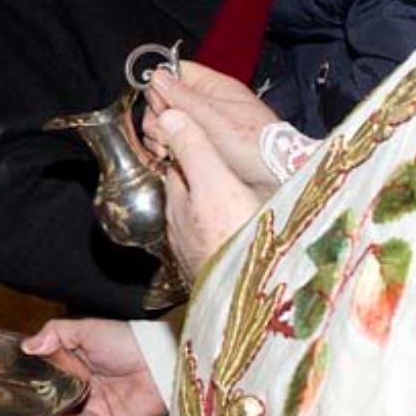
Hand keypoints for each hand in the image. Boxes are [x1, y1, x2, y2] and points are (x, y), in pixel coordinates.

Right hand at [23, 318, 164, 415]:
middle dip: (40, 399)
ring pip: (65, 415)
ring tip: (36, 413)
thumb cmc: (127, 342)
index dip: (34, 375)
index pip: (50, 372)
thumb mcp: (87, 329)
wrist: (159, 365)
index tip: (15, 377)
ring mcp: (95, 407)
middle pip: (55, 396)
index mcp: (79, 363)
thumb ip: (55, 333)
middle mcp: (85, 386)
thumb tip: (27, 346)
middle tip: (21, 399)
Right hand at [145, 61, 281, 189]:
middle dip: (158, 114)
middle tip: (164, 129)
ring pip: (166, 122)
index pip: (176, 72)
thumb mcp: (212, 116)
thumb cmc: (253, 143)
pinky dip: (165, 148)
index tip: (160, 103)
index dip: (161, 84)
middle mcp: (206, 104)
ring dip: (159, 134)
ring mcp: (202, 126)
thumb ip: (182, 96)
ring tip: (166, 148)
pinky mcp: (200, 147)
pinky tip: (168, 156)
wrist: (274, 176)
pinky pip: (173, 141)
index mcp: (213, 87)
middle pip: (165, 98)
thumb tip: (157, 76)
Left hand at [146, 107, 261, 276]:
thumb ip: (194, 150)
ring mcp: (196, 251)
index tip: (200, 131)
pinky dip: (224, 229)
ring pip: (201, 217)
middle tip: (224, 160)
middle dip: (202, 174)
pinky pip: (215, 240)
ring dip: (213, 203)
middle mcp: (181, 228)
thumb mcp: (214, 184)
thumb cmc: (231, 241)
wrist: (246, 300)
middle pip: (189, 190)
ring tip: (234, 191)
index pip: (177, 164)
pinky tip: (239, 230)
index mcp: (179, 202)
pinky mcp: (214, 270)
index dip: (188, 146)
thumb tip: (169, 115)